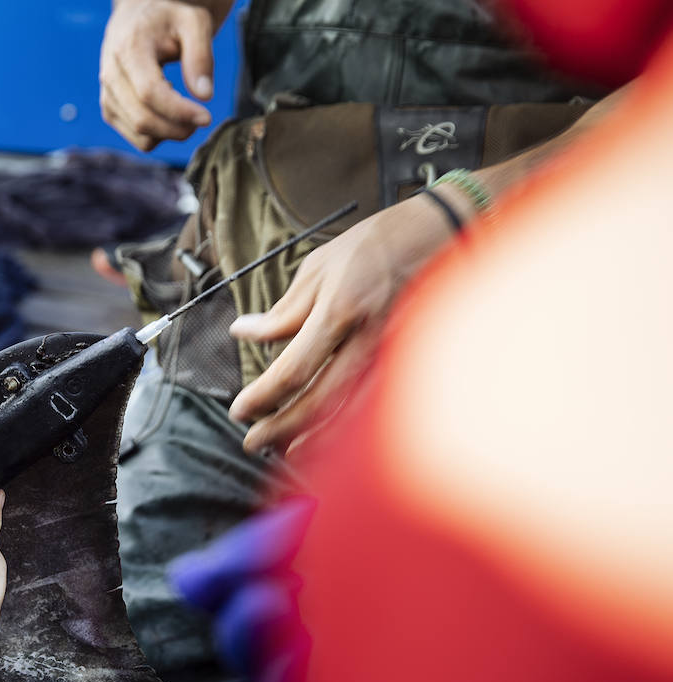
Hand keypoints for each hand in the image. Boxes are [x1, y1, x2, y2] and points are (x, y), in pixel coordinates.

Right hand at [99, 0, 230, 150]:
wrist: (134, 20)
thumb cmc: (167, 21)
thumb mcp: (193, 23)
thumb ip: (201, 56)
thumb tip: (204, 96)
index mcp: (128, 49)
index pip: (149, 92)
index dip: (179, 111)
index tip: (207, 117)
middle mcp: (110, 75)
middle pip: (143, 120)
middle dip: (178, 128)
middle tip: (202, 119)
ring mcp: (107, 97)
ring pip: (141, 136)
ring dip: (171, 132)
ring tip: (183, 106)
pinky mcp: (110, 112)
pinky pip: (139, 140)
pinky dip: (160, 134)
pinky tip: (167, 109)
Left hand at [227, 193, 462, 454]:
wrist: (442, 233)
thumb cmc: (376, 245)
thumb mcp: (318, 267)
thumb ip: (281, 311)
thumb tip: (243, 332)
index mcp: (341, 312)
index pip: (293, 370)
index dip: (263, 397)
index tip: (240, 410)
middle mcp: (369, 340)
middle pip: (319, 402)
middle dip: (280, 428)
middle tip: (251, 442)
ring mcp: (393, 356)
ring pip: (349, 414)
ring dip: (311, 436)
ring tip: (282, 447)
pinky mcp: (408, 364)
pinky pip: (371, 406)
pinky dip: (343, 427)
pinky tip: (323, 435)